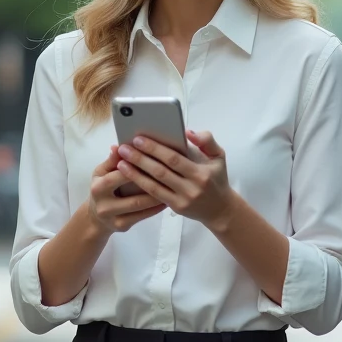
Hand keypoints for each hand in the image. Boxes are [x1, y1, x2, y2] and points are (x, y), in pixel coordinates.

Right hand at [86, 146, 165, 233]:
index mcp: (98, 187)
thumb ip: (111, 160)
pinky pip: (142, 216)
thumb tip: (119, 146)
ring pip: (140, 206)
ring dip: (157, 196)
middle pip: (132, 194)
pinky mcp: (122, 226)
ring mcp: (113, 218)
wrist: (95, 217)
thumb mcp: (101, 173)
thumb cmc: (102, 187)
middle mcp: (104, 205)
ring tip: (171, 185)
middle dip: (151, 183)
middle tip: (169, 173)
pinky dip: (155, 207)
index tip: (153, 157)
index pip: (119, 176)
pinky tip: (166, 198)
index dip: (135, 167)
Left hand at [116, 130, 234, 230]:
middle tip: (124, 148)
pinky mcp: (176, 207)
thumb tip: (187, 132)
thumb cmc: (217, 178)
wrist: (220, 209)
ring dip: (135, 173)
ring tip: (120, 161)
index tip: (138, 138)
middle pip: (161, 171)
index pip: (174, 159)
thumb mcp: (219, 156)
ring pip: (154, 184)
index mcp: (202, 172)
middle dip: (140, 158)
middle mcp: (192, 187)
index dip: (155, 149)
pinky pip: (155, 195)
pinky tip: (130, 175)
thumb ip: (206, 140)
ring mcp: (183, 199)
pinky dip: (141, 184)